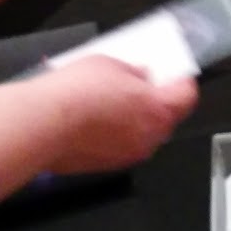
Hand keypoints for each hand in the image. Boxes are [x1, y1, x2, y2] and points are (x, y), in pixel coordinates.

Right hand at [39, 56, 198, 174]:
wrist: (44, 124)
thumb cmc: (77, 93)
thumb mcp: (111, 65)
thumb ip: (134, 73)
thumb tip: (141, 77)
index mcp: (158, 111)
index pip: (186, 97)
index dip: (183, 83)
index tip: (177, 75)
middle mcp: (149, 138)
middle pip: (166, 118)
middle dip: (157, 101)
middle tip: (142, 84)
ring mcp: (128, 155)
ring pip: (143, 135)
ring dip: (135, 119)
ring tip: (113, 100)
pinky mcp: (106, 165)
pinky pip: (121, 146)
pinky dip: (116, 134)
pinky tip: (97, 118)